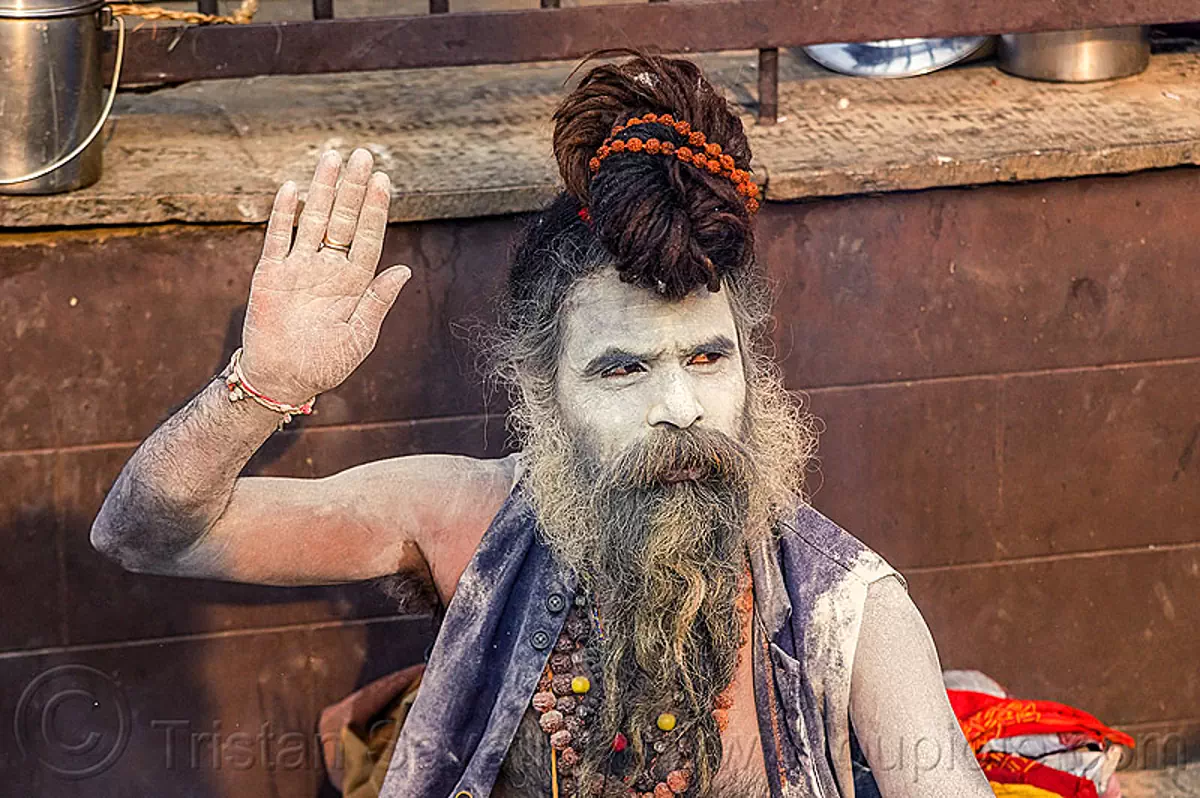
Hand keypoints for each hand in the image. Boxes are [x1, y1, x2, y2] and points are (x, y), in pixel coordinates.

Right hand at [240, 149, 411, 404]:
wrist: (283, 379)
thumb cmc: (326, 363)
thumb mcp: (360, 336)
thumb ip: (378, 302)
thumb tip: (405, 271)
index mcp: (354, 283)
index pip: (368, 238)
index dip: (375, 210)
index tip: (384, 181)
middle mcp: (328, 268)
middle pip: (344, 219)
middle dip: (354, 188)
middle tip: (365, 156)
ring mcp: (299, 267)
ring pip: (314, 219)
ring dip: (323, 189)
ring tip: (333, 157)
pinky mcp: (271, 273)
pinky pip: (278, 237)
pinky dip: (285, 214)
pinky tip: (293, 188)